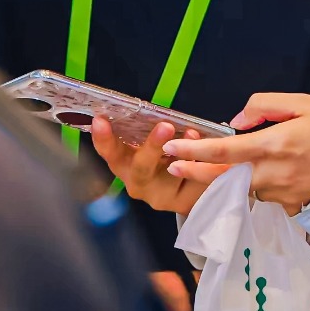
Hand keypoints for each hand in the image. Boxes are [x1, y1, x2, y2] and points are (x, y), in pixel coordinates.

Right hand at [90, 118, 213, 215]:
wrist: (189, 186)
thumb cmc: (165, 154)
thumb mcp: (152, 141)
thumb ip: (148, 127)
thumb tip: (145, 107)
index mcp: (125, 163)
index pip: (110, 152)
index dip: (104, 138)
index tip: (100, 120)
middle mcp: (138, 182)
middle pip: (141, 168)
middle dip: (153, 147)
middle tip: (165, 126)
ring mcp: (159, 196)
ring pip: (170, 176)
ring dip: (183, 155)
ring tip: (193, 135)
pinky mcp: (181, 202)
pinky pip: (192, 183)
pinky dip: (200, 167)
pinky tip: (208, 155)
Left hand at [161, 94, 309, 215]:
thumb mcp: (305, 103)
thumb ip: (266, 105)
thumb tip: (236, 120)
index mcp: (276, 144)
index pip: (225, 150)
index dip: (195, 151)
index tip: (171, 149)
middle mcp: (274, 174)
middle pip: (224, 176)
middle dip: (196, 171)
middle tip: (174, 165)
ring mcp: (282, 195)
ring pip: (244, 187)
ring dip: (229, 177)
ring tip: (220, 162)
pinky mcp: (291, 207)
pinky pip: (264, 196)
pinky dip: (256, 185)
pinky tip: (261, 174)